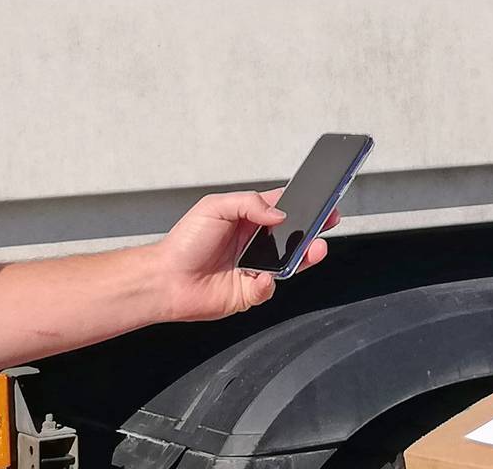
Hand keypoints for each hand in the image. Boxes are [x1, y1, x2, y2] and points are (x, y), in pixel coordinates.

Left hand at [141, 190, 333, 321]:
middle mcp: (253, 244)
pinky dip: (268, 283)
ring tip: (314, 249)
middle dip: (313, 231)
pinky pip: (269, 289)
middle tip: (327, 223)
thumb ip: (249, 203)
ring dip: (305, 256)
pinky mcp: (249, 292)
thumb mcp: (214, 207)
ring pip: (289, 263)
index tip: (321, 201)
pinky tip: (263, 277)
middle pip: (292, 236)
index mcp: (246, 220)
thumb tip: (278, 213)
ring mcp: (253, 268)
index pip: (282, 209)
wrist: (165, 280)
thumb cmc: (183, 243)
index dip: (302, 205)